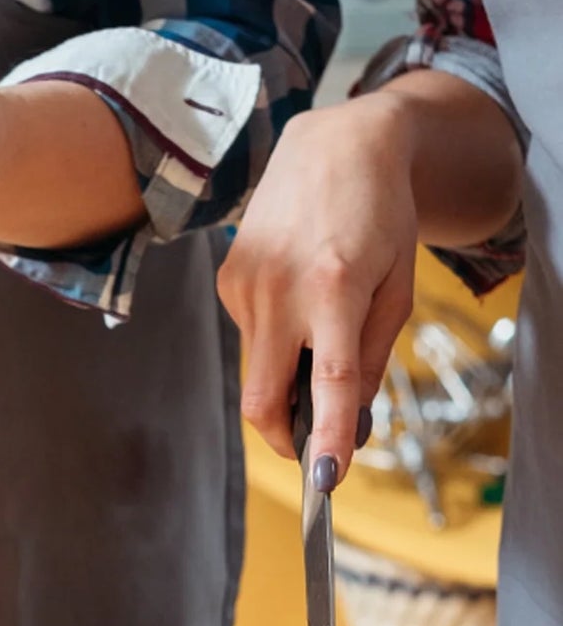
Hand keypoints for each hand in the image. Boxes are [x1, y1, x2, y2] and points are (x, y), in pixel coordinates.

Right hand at [217, 95, 418, 490]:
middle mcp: (280, 289)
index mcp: (335, 288)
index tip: (326, 480)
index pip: (327, 382)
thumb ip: (372, 357)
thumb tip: (345, 417)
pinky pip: (249, 336)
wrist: (335, 146)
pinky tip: (296, 295)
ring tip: (318, 329)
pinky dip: (275, 339)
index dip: (324, 437)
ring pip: (255, 370)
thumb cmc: (380, 215)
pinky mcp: (227, 280)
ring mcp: (245, 285)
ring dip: (284, 376)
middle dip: (283, 437)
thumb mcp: (397, 288)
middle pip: (261, 398)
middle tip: (311, 448)